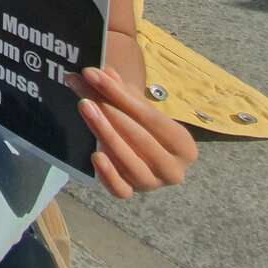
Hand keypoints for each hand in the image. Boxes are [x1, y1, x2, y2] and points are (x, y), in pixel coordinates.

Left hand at [67, 65, 197, 198]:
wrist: (147, 151)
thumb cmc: (145, 125)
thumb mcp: (139, 106)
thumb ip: (121, 91)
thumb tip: (101, 73)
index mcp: (184, 145)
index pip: (149, 116)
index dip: (119, 94)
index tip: (93, 75)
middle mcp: (174, 169)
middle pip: (138, 137)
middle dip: (108, 108)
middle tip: (82, 87)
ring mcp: (153, 184)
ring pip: (128, 161)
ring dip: (103, 132)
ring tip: (84, 107)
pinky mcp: (132, 194)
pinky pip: (120, 190)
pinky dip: (108, 174)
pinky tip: (94, 155)